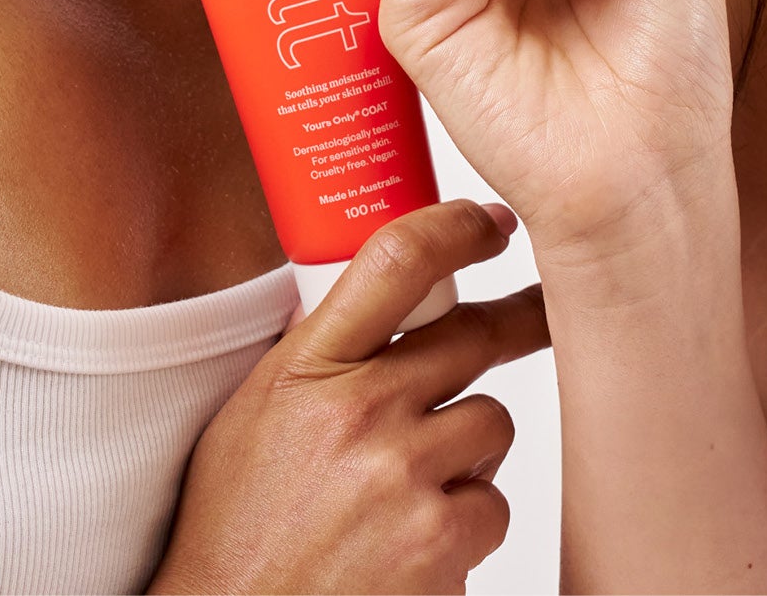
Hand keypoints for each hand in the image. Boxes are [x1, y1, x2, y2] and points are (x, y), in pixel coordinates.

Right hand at [149, 200, 547, 595]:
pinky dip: (469, 523)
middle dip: (511, 324)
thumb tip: (382, 294)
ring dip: (471, 446)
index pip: (398, 259)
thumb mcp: (255, 414)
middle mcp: (359, 412)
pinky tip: (420, 542)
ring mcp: (403, 476)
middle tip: (531, 318)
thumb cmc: (235, 528)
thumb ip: (319, 350)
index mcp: (307, 368)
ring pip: (492, 420)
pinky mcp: (438, 542)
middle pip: (473, 333)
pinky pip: (494, 505)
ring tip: (418, 484)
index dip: (458, 228)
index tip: (489, 224)